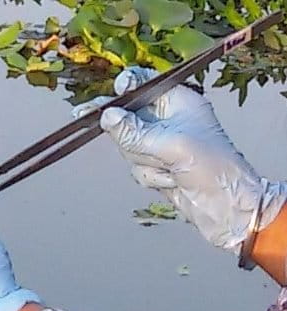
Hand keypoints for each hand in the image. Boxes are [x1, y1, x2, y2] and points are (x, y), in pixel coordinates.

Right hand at [73, 66, 286, 252]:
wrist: (224, 205)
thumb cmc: (210, 168)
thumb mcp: (168, 145)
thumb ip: (132, 132)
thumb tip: (106, 116)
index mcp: (177, 101)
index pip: (143, 83)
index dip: (125, 88)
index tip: (112, 98)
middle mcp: (167, 118)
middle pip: (126, 117)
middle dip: (130, 136)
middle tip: (113, 134)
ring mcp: (160, 142)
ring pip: (127, 145)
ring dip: (142, 160)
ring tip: (167, 169)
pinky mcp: (156, 164)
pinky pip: (134, 165)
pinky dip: (148, 175)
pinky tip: (169, 181)